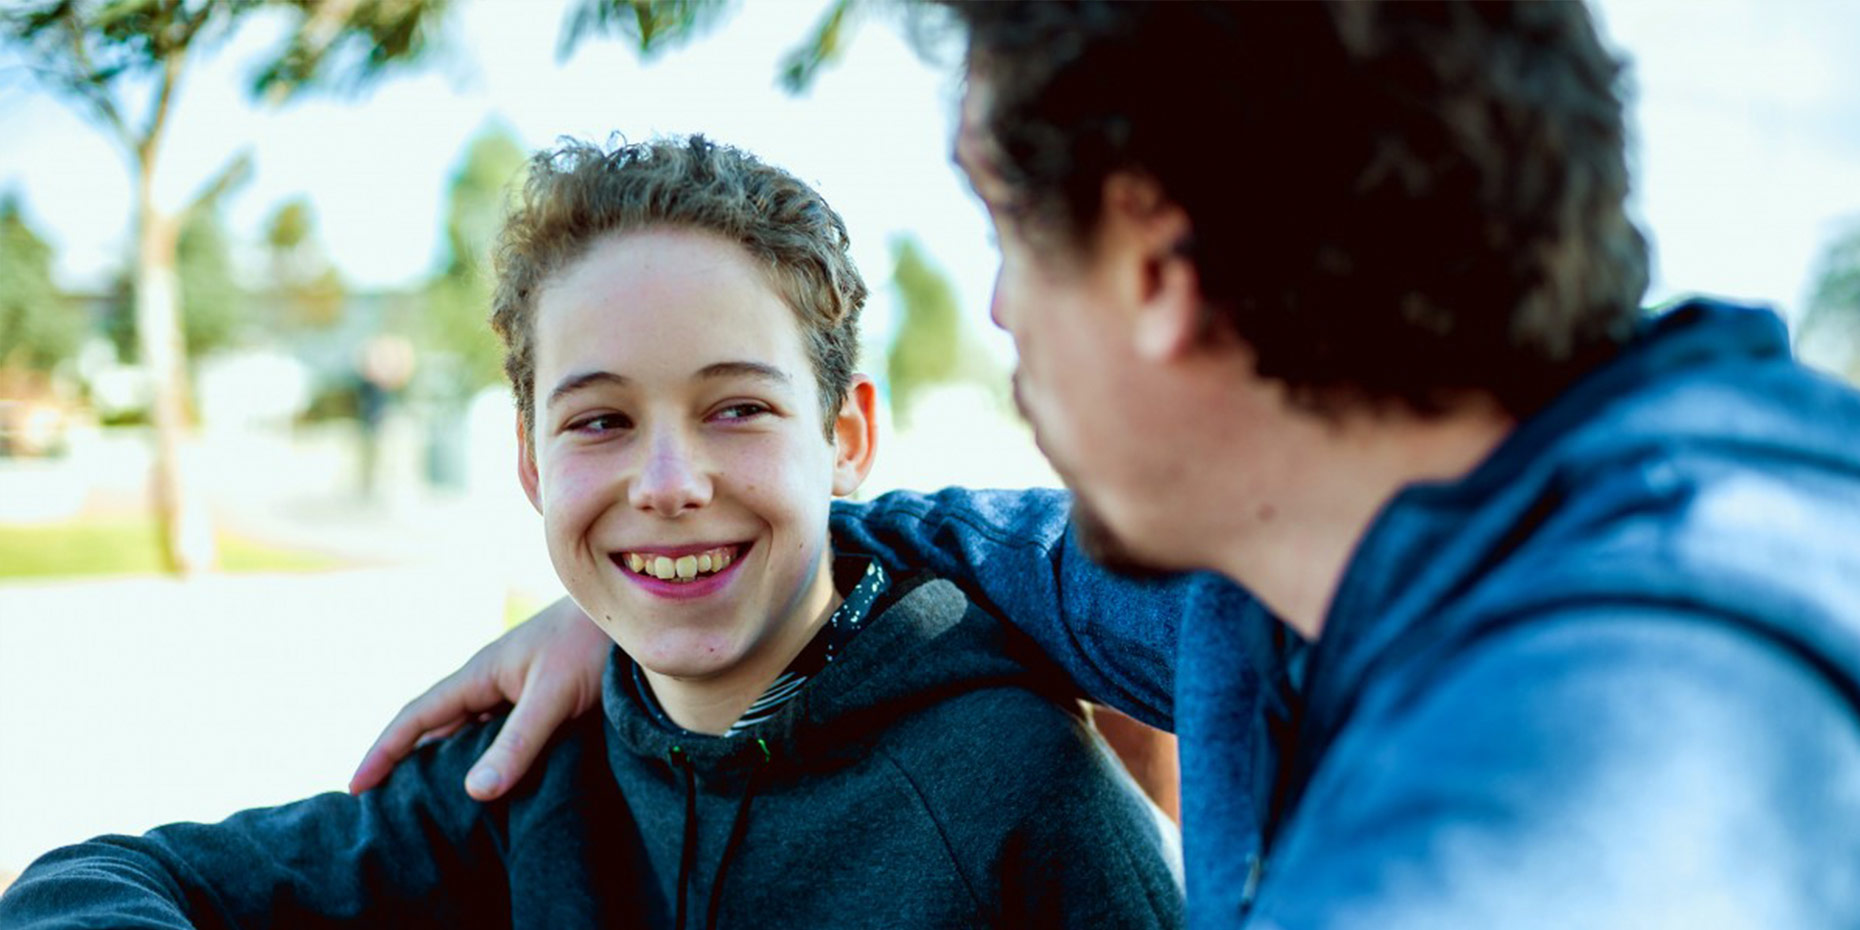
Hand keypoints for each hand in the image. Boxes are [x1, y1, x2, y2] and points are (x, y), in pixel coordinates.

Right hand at [348, 597, 609, 800]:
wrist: (634, 612)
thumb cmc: (592, 646)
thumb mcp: (554, 696)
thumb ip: (518, 742)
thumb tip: (473, 791)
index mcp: (480, 674)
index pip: (417, 718)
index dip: (384, 752)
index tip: (356, 787)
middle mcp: (490, 680)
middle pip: (436, 726)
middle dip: (405, 761)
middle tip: (382, 805)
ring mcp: (515, 687)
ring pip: (468, 730)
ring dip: (447, 761)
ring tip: (429, 802)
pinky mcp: (542, 696)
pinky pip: (499, 731)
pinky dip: (485, 756)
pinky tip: (493, 780)